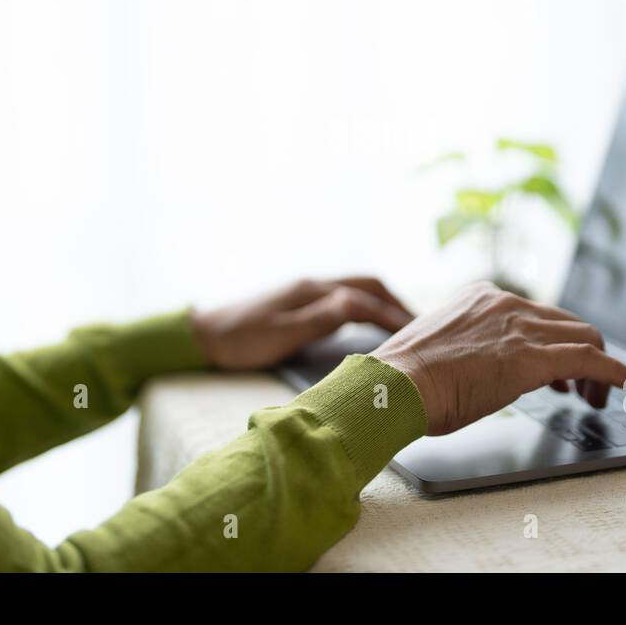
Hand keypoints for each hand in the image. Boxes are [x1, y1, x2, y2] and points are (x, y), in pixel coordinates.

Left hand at [190, 276, 414, 370]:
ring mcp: (308, 292)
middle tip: (421, 327)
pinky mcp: (301, 303)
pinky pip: (346, 299)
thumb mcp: (280, 334)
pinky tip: (370, 326)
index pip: (364, 300)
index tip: (418, 335)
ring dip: (383, 303)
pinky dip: (367, 308)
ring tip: (404, 326)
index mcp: (312, 290)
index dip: (392, 317)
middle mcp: (314, 285)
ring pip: (358, 289)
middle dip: (396, 302)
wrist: (204, 336)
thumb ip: (319, 319)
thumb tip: (356, 304)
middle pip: (368, 284)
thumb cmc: (240, 339)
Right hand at [371, 280, 625, 435]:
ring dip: (599, 368)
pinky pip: (591, 360)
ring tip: (595, 397)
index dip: (553, 341)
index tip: (558, 368)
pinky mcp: (533, 358)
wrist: (393, 384)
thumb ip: (465, 347)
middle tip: (580, 387)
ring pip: (585, 337)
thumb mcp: (438, 347)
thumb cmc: (403, 377)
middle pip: (567, 322)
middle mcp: (505, 303)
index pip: (536, 313)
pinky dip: (616, 373)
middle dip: (581, 354)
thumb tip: (475, 369)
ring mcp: (520, 328)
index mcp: (481, 297)